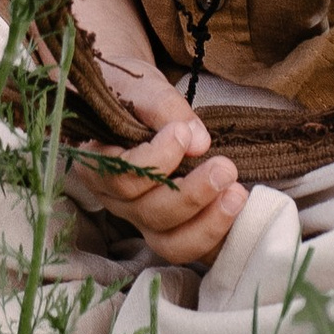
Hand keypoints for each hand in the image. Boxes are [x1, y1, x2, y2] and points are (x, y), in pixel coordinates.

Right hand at [66, 87, 243, 268]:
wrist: (132, 99)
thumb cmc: (130, 91)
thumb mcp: (142, 86)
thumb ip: (165, 108)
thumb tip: (200, 142)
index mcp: (96, 163)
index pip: (121, 177)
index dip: (155, 161)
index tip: (182, 133)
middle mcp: (114, 199)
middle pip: (147, 213)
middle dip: (190, 195)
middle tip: (225, 167)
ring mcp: (139, 218)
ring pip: (167, 241)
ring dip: (206, 223)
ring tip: (237, 194)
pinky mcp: (167, 227)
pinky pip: (187, 246)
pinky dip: (213, 234)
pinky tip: (235, 208)